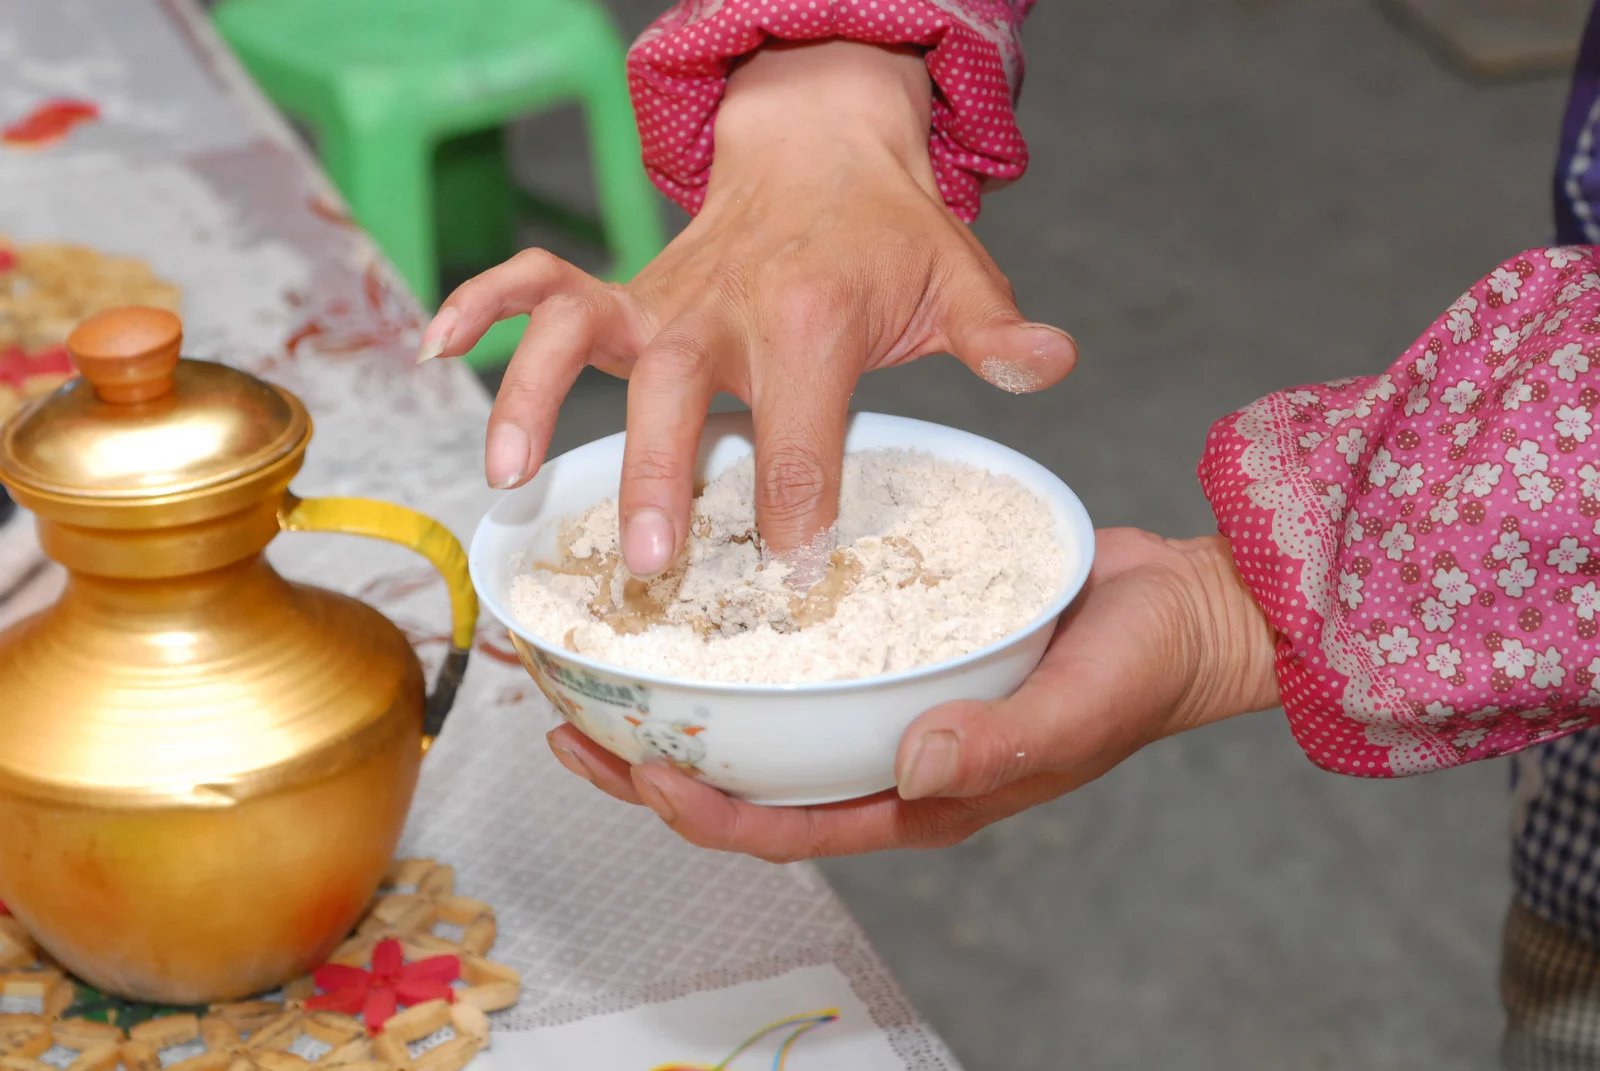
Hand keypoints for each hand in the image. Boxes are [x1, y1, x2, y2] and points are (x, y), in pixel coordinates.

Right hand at [420, 40, 1076, 578]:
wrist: (822, 145)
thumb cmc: (889, 233)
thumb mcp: (957, 276)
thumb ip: (997, 332)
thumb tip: (1053, 365)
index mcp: (816, 316)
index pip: (805, 426)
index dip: (798, 505)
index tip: (788, 579)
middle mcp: (727, 305)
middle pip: (681, 389)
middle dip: (663, 474)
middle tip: (651, 565)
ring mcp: (664, 297)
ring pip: (583, 332)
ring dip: (538, 400)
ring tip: (509, 478)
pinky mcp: (624, 293)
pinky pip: (538, 283)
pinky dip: (482, 305)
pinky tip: (435, 348)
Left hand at [546, 530, 1281, 860]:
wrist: (1181, 610)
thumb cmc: (1138, 673)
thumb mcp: (1077, 712)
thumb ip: (999, 747)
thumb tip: (911, 769)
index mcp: (916, 799)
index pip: (784, 828)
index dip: (699, 812)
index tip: (630, 768)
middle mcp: (884, 759)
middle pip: (744, 778)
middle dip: (648, 759)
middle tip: (568, 712)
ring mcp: (882, 703)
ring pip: (757, 716)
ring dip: (678, 695)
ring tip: (603, 655)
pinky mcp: (889, 646)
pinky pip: (796, 652)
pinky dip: (737, 634)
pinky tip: (695, 588)